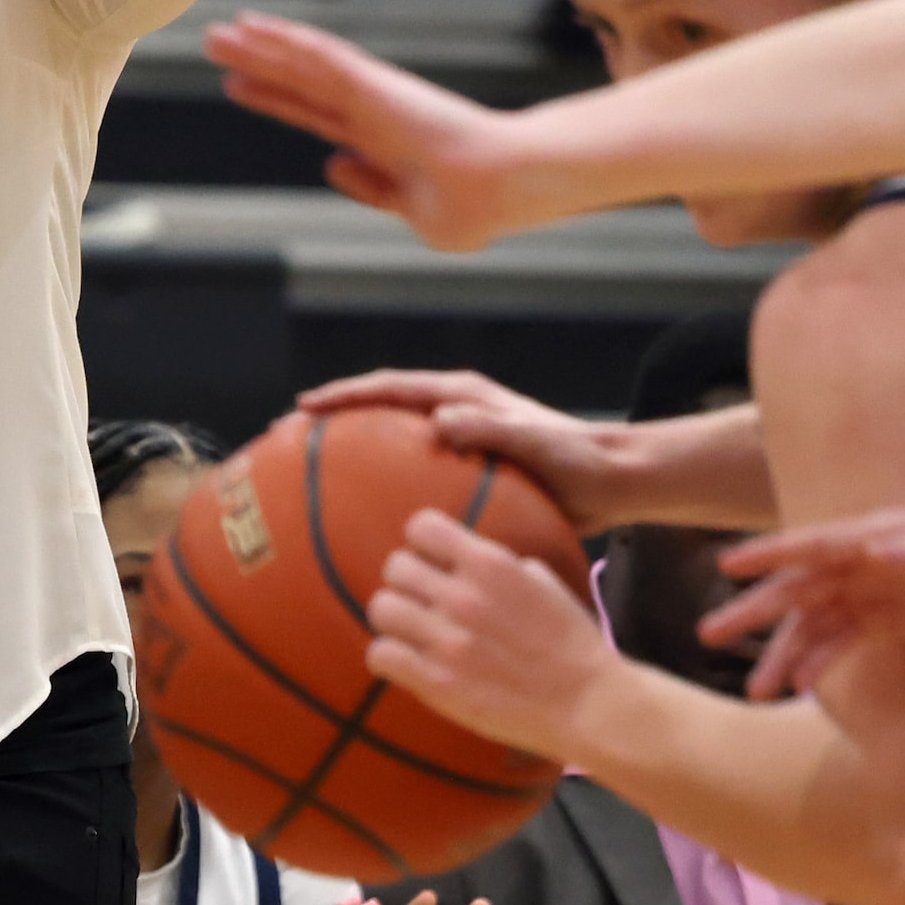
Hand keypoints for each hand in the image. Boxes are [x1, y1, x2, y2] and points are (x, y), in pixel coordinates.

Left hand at [203, 13, 538, 249]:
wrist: (501, 189)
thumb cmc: (476, 207)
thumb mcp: (415, 213)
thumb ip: (372, 189)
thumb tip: (334, 165)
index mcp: (379, 143)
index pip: (314, 114)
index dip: (276, 100)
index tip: (241, 87)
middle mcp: (370, 113)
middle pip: (299, 84)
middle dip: (257, 66)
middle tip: (215, 46)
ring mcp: (371, 97)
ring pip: (303, 65)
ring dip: (260, 47)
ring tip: (217, 32)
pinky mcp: (375, 86)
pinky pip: (323, 58)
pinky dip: (288, 41)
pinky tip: (254, 28)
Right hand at [298, 373, 643, 532]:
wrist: (612, 480)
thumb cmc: (576, 459)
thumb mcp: (532, 441)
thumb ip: (488, 428)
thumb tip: (439, 420)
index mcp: (464, 396)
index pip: (391, 388)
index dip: (346, 396)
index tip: (305, 406)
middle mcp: (458, 411)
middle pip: (383, 407)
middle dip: (338, 415)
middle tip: (291, 435)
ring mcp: (463, 438)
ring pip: (396, 439)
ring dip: (358, 448)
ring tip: (315, 473)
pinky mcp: (471, 467)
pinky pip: (417, 473)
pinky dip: (389, 483)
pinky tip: (370, 516)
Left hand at [368, 510, 613, 758]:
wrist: (586, 703)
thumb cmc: (571, 641)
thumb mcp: (542, 582)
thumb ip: (499, 566)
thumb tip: (466, 561)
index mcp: (491, 564)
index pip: (421, 527)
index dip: (424, 542)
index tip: (434, 559)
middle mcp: (462, 596)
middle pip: (395, 567)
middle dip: (408, 582)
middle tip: (424, 601)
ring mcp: (446, 641)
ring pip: (381, 608)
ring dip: (395, 618)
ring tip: (413, 631)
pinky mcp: (435, 682)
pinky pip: (380, 655)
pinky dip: (389, 657)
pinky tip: (409, 661)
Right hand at [708, 505, 904, 697]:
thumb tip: (873, 550)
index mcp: (875, 535)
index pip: (813, 544)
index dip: (769, 553)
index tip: (728, 564)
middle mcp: (863, 563)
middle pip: (796, 588)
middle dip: (753, 612)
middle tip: (708, 634)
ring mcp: (871, 592)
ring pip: (811, 624)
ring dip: (781, 654)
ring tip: (754, 690)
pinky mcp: (885, 619)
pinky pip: (840, 642)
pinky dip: (816, 664)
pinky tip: (797, 689)